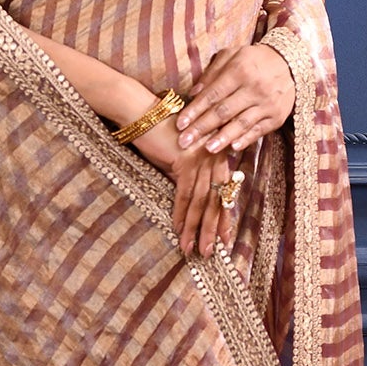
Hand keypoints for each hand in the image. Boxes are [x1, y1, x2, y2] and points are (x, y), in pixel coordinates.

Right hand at [134, 118, 245, 257]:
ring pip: (201, 200)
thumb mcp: (179, 158)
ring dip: (196, 227)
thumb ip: (188, 177)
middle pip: (216, 199)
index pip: (224, 192)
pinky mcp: (186, 159)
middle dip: (212, 229)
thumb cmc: (159, 135)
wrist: (143, 113)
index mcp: (217, 156)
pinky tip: (179, 229)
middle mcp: (215, 156)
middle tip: (210, 251)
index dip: (223, 217)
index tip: (224, 239)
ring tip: (192, 248)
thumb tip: (189, 202)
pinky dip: (181, 213)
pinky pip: (185, 193)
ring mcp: (203, 158)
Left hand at [174, 44, 294, 156]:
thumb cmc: (253, 60)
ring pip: (241, 123)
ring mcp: (267, 103)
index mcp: (240, 70)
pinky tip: (233, 147)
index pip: (213, 94)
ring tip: (207, 149)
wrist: (289, 63)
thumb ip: (212, 72)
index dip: (195, 110)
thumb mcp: (232, 56)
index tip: (180, 124)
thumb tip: (193, 93)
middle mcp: (254, 87)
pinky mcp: (276, 116)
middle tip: (185, 141)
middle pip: (223, 111)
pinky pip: (259, 130)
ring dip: (223, 137)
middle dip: (202, 127)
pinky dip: (246, 139)